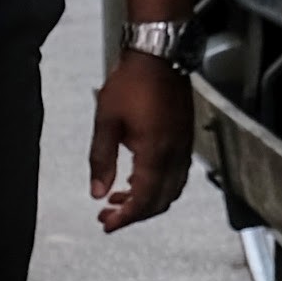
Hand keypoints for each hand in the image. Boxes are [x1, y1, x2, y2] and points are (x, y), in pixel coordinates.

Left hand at [90, 45, 195, 230]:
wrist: (160, 56)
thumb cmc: (132, 83)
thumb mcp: (106, 121)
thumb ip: (101, 159)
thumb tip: (97, 191)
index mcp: (155, 152)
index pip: (144, 198)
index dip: (126, 217)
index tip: (107, 224)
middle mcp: (175, 153)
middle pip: (161, 200)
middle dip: (136, 214)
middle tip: (109, 215)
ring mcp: (183, 146)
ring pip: (172, 189)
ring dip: (148, 201)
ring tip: (120, 198)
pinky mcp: (184, 138)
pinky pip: (176, 174)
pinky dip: (158, 185)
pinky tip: (138, 178)